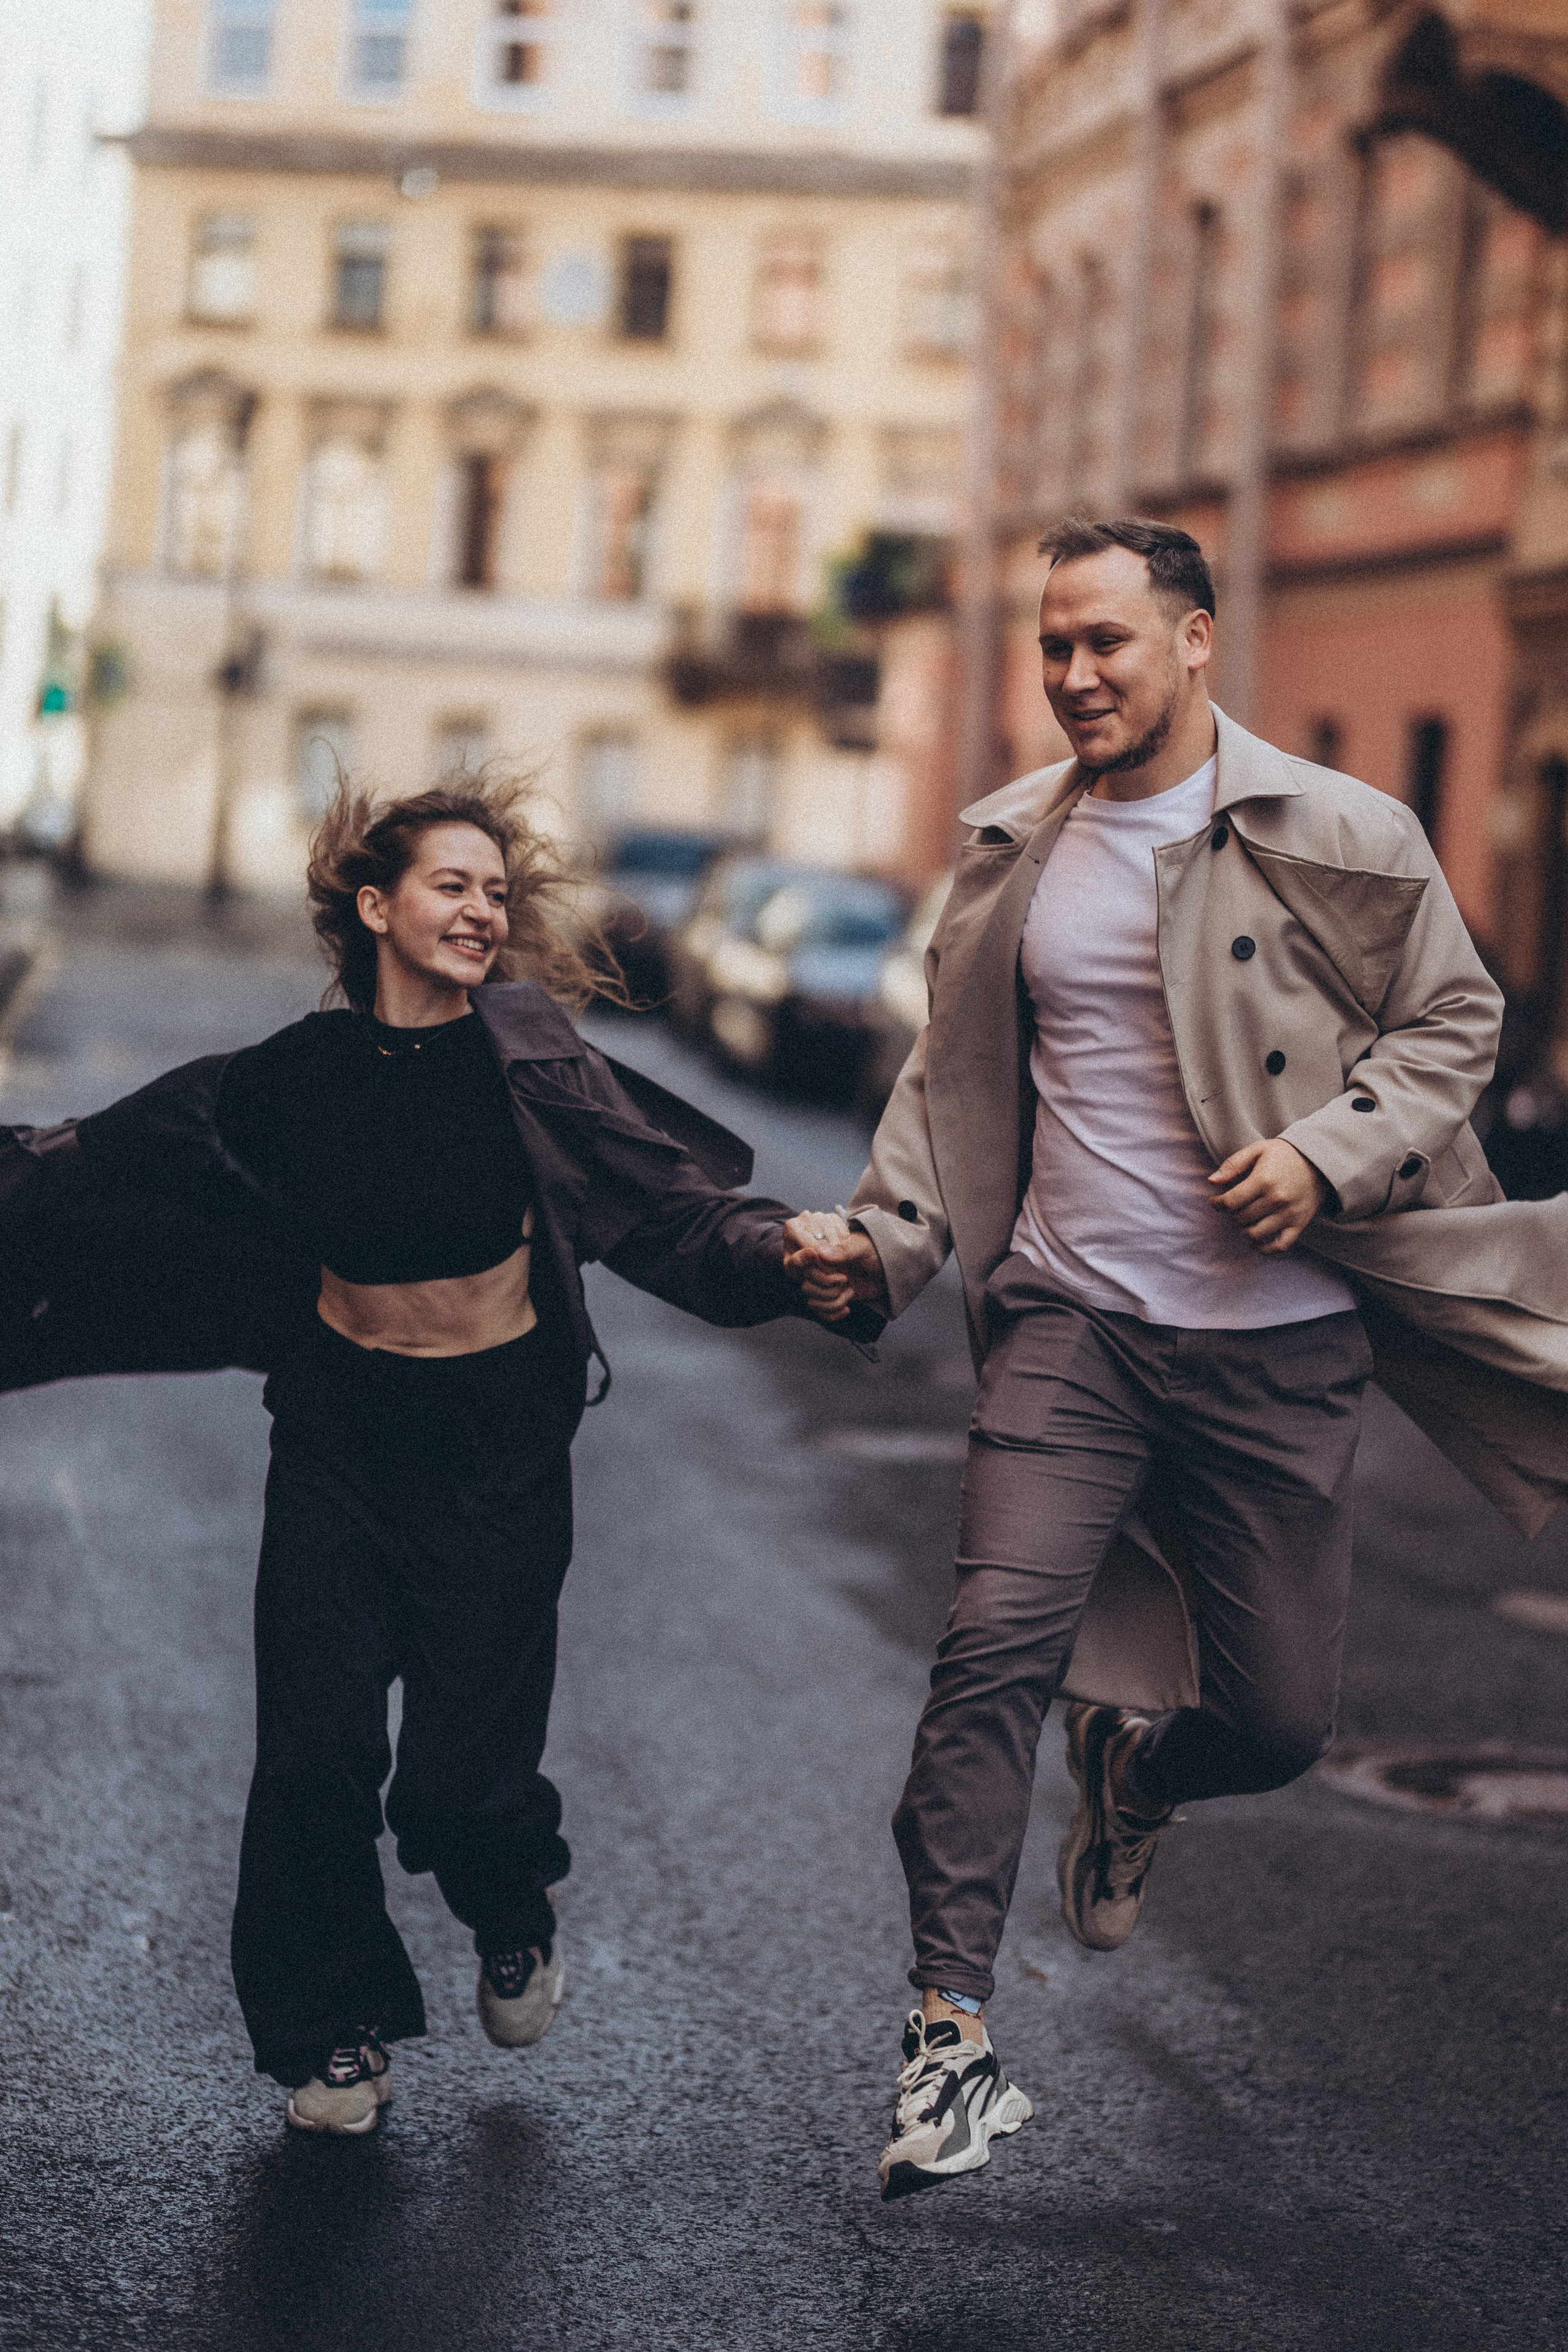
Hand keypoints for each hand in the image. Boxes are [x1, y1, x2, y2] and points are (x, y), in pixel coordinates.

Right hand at [782, 1212, 889, 1323]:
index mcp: (824, 1244)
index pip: (805, 1256)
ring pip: (810, 1296)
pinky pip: (819, 1310)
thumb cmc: (880, 1252)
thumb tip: (823, 1254)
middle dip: (825, 1285)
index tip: (833, 1269)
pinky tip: (847, 1308)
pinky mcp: (829, 1297)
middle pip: (804, 1279)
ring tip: (850, 1291)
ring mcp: (824, 1280)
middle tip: (845, 1280)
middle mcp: (820, 1263)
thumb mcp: (865, 1246)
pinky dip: (832, 1312)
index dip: (812, 1264)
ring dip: (831, 1300)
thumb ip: (845, 1249)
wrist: (893, 1272)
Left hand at [1208, 1138, 1326, 1253]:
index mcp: (1264, 1180)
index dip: (1218, 1204)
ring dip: (1244, 1229)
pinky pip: (1280, 1245)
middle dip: (1233, 1213)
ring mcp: (1289, 1213)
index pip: (1231, 1201)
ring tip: (1244, 1220)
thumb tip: (1212, 1181)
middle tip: (1236, 1206)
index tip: (1216, 1202)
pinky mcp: (1299, 1223)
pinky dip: (1265, 1249)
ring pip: (1256, 1233)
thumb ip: (1233, 1164)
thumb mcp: (1258, 1150)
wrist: (1319, 1160)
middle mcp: (1277, 1199)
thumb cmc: (1284, 1154)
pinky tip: (1255, 1243)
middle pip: (1242, 1217)